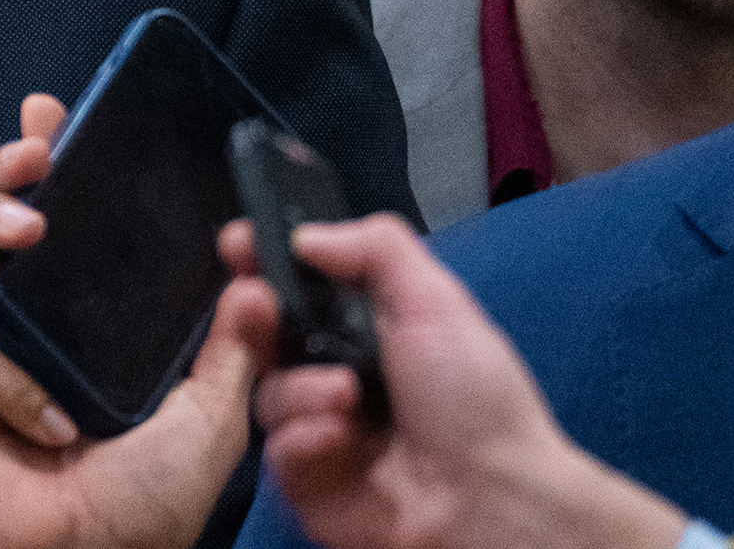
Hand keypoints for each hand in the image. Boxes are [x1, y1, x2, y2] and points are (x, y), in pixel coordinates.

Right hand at [0, 94, 260, 548]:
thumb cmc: (150, 508)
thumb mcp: (214, 419)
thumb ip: (233, 349)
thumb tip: (256, 275)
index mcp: (93, 326)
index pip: (71, 229)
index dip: (55, 169)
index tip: (58, 116)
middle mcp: (36, 329)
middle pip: (0, 224)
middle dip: (6, 173)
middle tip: (32, 151)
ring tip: (24, 226)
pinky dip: (13, 383)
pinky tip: (51, 424)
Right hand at [252, 214, 688, 548]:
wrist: (493, 499)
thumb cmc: (479, 403)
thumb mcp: (437, 303)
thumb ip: (377, 249)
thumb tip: (306, 234)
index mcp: (368, 329)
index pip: (298, 287)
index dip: (264, 263)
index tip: (240, 242)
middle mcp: (338, 374)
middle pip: (264, 335)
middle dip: (253, 312)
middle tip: (256, 303)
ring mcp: (321, 428)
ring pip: (268, 392)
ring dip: (300, 388)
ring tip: (344, 395)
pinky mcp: (309, 480)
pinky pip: (276, 449)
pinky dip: (303, 437)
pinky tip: (339, 437)